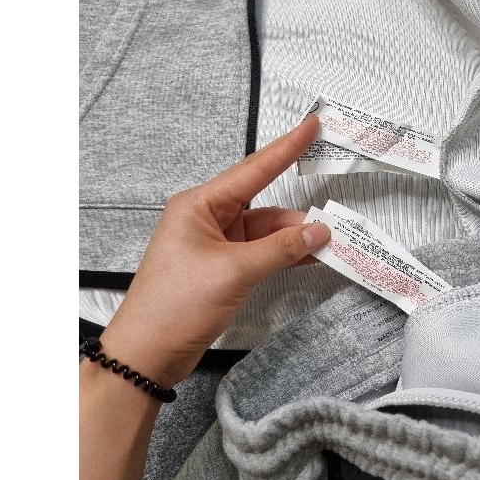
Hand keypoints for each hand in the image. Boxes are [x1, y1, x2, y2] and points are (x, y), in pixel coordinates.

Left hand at [99, 114, 329, 386]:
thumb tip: (318, 232)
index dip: (286, 147)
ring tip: (326, 244)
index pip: (252, 169)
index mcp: (200, 205)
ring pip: (265, 231)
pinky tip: (308, 257)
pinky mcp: (222, 267)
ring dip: (294, 239)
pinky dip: (284, 255)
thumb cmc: (174, 306)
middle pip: (264, 203)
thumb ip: (280, 249)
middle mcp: (207, 218)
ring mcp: (215, 243)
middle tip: (331, 211)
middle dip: (297, 212)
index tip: (310, 125)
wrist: (148, 354)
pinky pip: (261, 252)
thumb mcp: (233, 272)